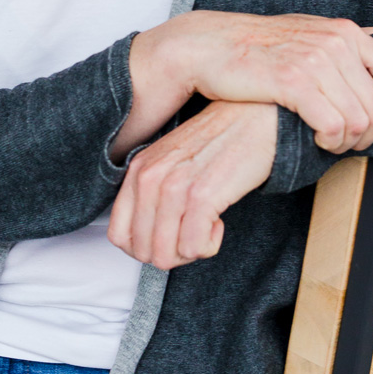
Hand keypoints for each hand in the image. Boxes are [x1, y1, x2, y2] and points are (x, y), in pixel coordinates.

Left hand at [108, 100, 276, 268]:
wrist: (255, 117)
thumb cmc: (220, 139)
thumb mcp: (171, 160)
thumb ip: (152, 191)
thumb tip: (146, 237)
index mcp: (138, 169)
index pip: (118, 235)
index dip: (143, 248)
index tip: (166, 240)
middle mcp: (150, 178)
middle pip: (143, 252)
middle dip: (171, 254)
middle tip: (192, 234)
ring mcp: (174, 187)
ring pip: (166, 256)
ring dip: (191, 251)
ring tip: (205, 225)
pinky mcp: (201, 196)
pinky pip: (193, 249)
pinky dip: (208, 245)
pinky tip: (218, 221)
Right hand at [131, 12, 372, 154]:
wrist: (209, 45)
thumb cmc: (258, 48)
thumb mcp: (309, 35)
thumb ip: (344, 46)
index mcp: (347, 32)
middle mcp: (337, 41)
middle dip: (369, 137)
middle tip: (346, 145)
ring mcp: (316, 59)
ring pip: (359, 122)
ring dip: (346, 143)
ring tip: (327, 143)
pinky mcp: (293, 80)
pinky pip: (333, 126)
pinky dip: (329, 142)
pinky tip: (315, 140)